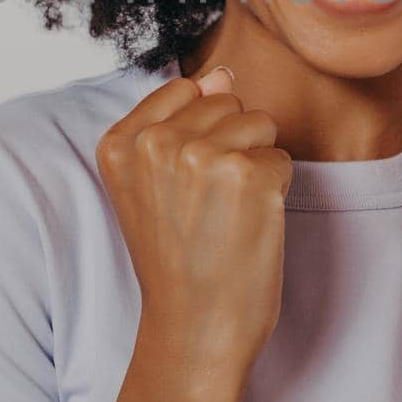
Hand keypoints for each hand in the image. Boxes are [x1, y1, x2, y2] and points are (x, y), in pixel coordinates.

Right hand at [95, 66, 293, 379]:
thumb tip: (222, 73)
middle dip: (230, 146)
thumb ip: (180, 120)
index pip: (186, 91)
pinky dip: (276, 192)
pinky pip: (281, 158)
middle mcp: (156, 142)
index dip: (199, 135)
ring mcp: (203, 157)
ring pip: (258, 124)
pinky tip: (248, 226)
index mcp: (120, 141)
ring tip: (227, 213)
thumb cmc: (177, 258)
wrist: (194, 329)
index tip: (183, 186)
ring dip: (255, 165)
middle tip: (208, 206)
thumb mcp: (154, 184)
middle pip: (226, 103)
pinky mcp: (251, 177)